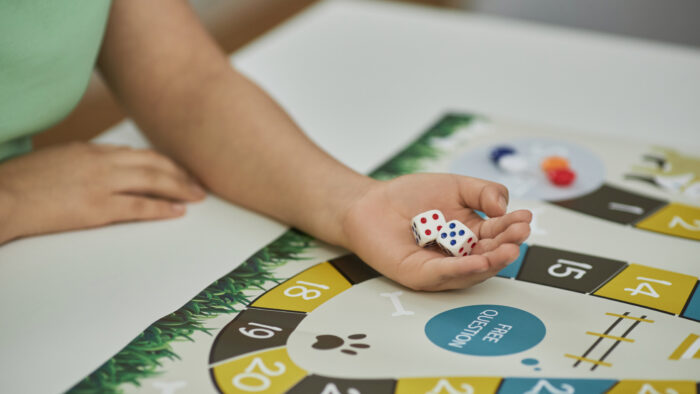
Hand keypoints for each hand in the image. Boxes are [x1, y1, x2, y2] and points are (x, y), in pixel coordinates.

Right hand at [0, 142, 205, 244]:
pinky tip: (177, 212)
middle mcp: (101, 162)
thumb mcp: (58, 161)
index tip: (177, 169)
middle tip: (198, 183)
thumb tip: (106, 168)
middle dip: (180, 173)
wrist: (1, 196)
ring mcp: (101, 184)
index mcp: (90, 150)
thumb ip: (85, 163)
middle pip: (153, 163)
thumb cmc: (21, 182)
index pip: (137, 153)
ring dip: (180, 188)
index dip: (162, 162)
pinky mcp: (97, 208)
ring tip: (197, 196)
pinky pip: (139, 206)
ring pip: (153, 181)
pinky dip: (162, 209)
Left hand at [342, 173, 530, 290]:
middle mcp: (460, 255)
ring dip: (492, 262)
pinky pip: (443, 275)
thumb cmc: (411, 196)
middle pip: (489, 256)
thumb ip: (482, 191)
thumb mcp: (455, 185)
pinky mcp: (420, 275)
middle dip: (508, 246)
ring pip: (472, 272)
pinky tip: (477, 262)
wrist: (371, 202)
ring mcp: (441, 268)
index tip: (526, 217)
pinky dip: (462, 270)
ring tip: (508, 250)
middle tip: (521, 233)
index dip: (512, 227)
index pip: (496, 233)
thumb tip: (505, 206)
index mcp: (471, 234)